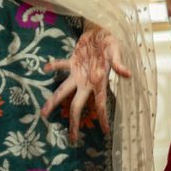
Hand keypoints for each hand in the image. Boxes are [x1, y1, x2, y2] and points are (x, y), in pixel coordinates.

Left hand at [41, 26, 129, 142]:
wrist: (103, 30)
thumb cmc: (111, 42)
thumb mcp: (116, 52)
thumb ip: (119, 64)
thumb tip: (128, 74)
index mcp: (98, 82)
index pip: (101, 104)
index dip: (103, 118)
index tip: (105, 131)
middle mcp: (86, 82)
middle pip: (78, 106)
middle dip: (74, 123)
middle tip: (72, 140)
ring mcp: (78, 74)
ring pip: (63, 91)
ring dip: (53, 101)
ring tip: (43, 113)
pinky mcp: (72, 62)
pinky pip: (61, 66)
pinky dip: (54, 67)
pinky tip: (45, 69)